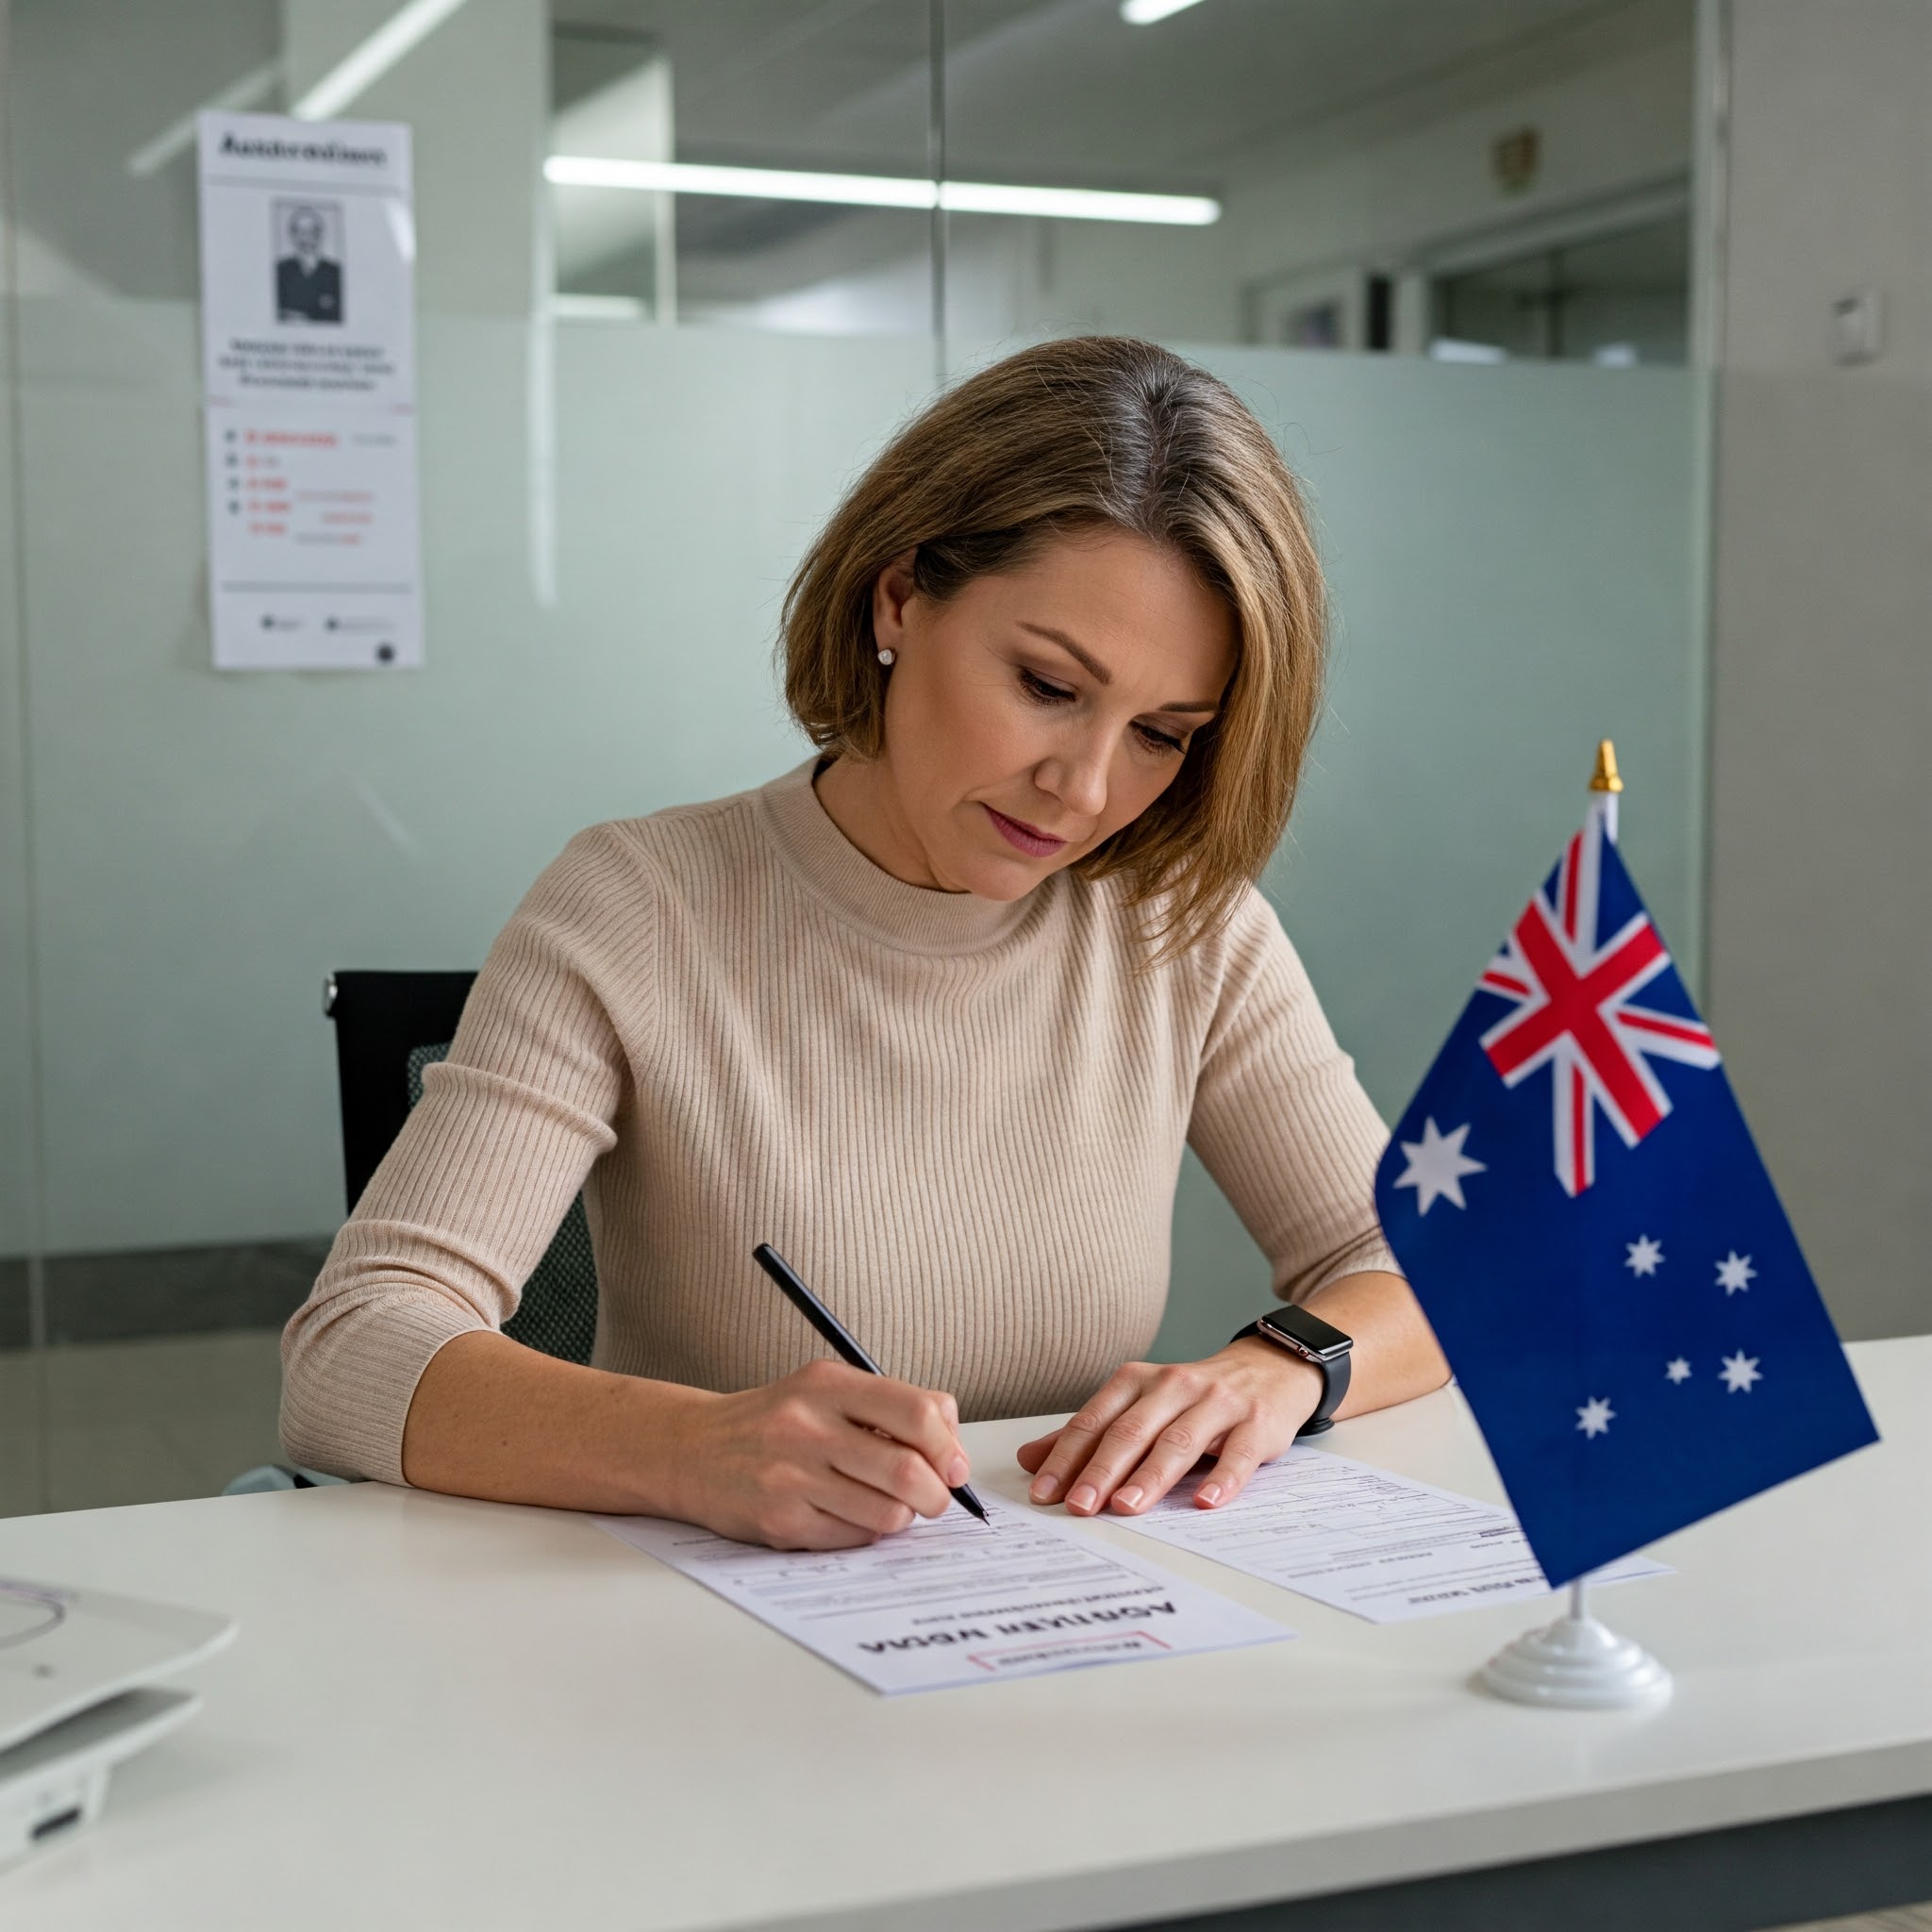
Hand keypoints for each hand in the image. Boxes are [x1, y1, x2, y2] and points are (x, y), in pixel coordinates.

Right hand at [667, 1359, 970, 1550]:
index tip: (954, 1465)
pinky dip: (865, 1532)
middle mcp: (808, 1427)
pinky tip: (847, 1513)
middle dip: (938, 1494)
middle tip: (936, 1498)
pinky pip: (853, 1538)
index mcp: (827, 1385)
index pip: (917, 1413)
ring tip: (888, 1504)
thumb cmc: (773, 1421)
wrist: (691, 1449)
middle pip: (908, 1471)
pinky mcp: (781, 1521)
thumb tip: (953, 1448)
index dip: (949, 1447)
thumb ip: (890, 1406)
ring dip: (902, 1516)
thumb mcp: (826, 1389)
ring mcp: (792, 1477)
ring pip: (887, 1513)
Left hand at [1017, 1341, 1322, 1516]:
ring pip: (1178, 1440)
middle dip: (1100, 1470)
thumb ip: (1090, 1434)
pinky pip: (1238, 1453)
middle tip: (1078, 1506)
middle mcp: (1174, 1385)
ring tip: (1126, 1506)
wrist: (1270, 1368)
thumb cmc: (1194, 1397)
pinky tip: (1206, 1501)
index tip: (1044, 1491)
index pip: (1094, 1421)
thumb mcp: (1141, 1405)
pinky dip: (1223, 1478)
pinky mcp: (1257, 1423)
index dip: (1066, 1456)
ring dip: (1150, 1476)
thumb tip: (1029, 1459)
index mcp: (1138, 1381)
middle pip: (1130, 1431)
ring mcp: (1217, 1403)